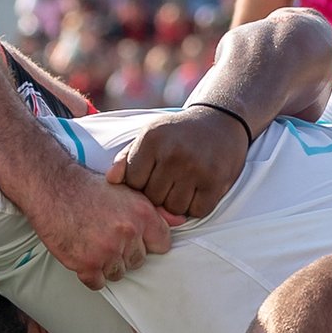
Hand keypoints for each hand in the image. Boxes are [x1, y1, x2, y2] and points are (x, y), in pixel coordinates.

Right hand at [24, 170, 174, 289]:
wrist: (53, 189)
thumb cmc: (89, 189)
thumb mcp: (127, 191)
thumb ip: (155, 209)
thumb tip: (181, 222)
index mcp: (142, 215)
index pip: (162, 245)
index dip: (148, 242)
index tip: (135, 238)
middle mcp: (127, 234)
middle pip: (138, 261)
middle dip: (125, 253)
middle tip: (106, 236)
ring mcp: (107, 252)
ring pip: (119, 273)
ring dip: (108, 264)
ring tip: (94, 244)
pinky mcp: (86, 265)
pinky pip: (98, 283)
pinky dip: (91, 274)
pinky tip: (84, 255)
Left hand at [108, 106, 249, 219]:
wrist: (220, 120)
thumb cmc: (179, 133)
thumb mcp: (150, 135)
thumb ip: (127, 157)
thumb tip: (111, 180)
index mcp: (152, 139)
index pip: (132, 182)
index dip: (140, 185)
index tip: (151, 177)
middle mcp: (173, 153)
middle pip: (153, 198)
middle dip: (158, 195)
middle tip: (170, 181)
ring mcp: (196, 168)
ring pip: (174, 208)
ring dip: (177, 203)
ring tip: (183, 185)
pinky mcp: (216, 181)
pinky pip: (197, 211)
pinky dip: (196, 207)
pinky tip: (198, 190)